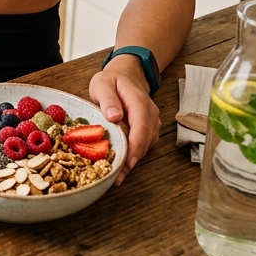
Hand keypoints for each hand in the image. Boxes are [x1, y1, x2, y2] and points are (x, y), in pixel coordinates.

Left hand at [87, 55, 160, 185]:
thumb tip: (115, 116)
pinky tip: (120, 165)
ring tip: (116, 176)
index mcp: (139, 101)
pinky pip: (142, 146)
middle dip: (131, 160)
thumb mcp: (102, 84)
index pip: (141, 126)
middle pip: (144, 141)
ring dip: (131, 161)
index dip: (135, 146)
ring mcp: (152, 124)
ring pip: (144, 146)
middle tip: (116, 177)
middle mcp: (150, 114)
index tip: (127, 163)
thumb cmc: (111, 81)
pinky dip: (132, 156)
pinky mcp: (148, 131)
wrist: (125, 77)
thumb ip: (108, 98)